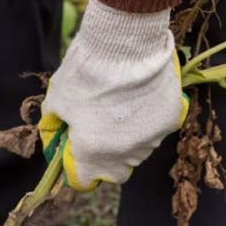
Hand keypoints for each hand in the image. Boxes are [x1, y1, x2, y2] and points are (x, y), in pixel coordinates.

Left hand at [39, 0, 187, 190]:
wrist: (126, 43)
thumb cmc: (84, 74)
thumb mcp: (56, 103)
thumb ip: (54, 129)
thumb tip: (54, 141)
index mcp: (93, 154)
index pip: (83, 182)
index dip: (75, 170)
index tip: (73, 154)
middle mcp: (125, 153)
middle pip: (113, 171)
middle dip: (102, 160)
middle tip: (95, 133)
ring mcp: (152, 138)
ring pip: (137, 152)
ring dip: (125, 141)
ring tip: (117, 111)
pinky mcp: (171, 119)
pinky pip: (154, 131)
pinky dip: (145, 122)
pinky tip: (136, 100)